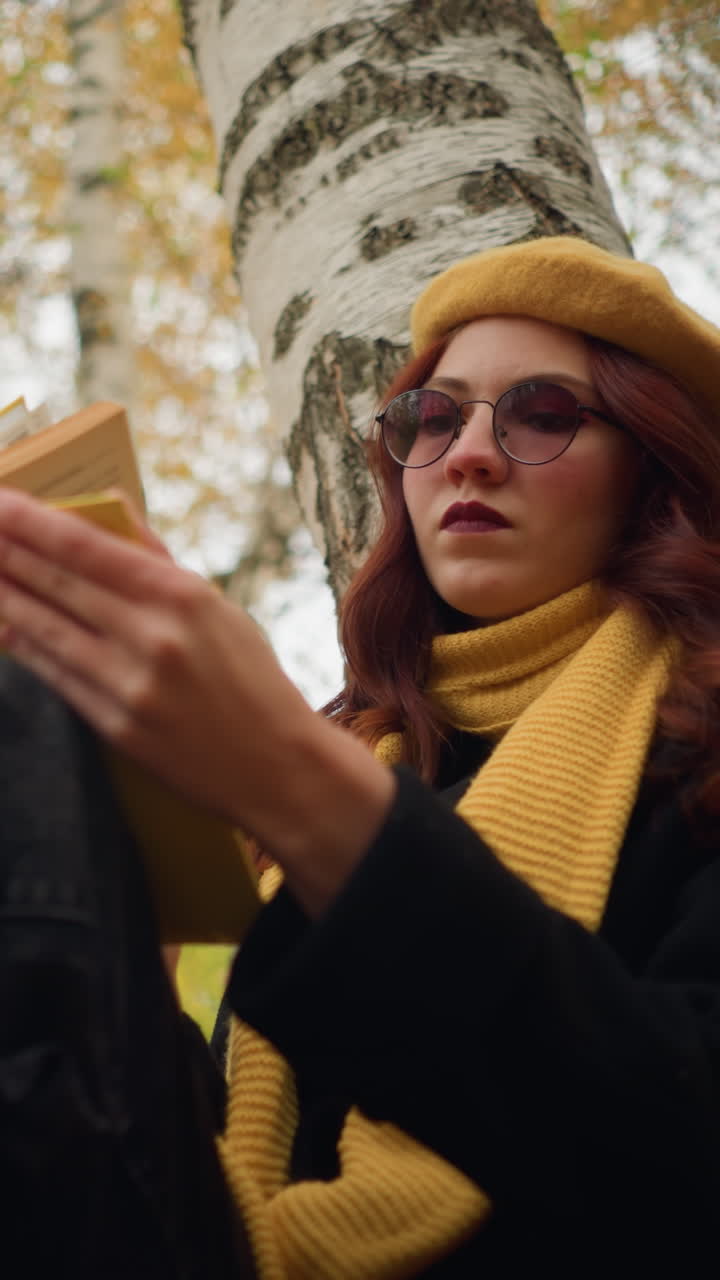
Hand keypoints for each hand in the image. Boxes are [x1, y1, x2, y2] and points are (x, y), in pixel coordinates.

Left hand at [0, 490, 394, 913]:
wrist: (276, 765)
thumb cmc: (252, 680)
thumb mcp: (220, 609)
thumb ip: (159, 560)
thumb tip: (112, 509)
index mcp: (181, 596)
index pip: (88, 548)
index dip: (34, 522)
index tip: (1, 502)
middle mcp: (151, 636)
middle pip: (56, 583)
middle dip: (7, 553)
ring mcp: (128, 685)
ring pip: (44, 629)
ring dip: (4, 596)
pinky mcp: (115, 726)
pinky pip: (56, 676)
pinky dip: (26, 646)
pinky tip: (6, 624)